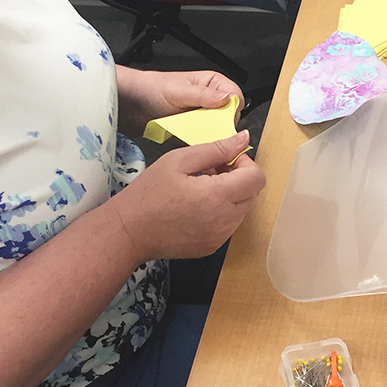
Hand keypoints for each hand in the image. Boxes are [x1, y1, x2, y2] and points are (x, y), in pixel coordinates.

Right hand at [111, 132, 265, 260]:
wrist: (129, 232)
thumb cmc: (148, 194)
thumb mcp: (179, 160)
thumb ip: (216, 149)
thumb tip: (243, 139)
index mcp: (217, 196)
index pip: (257, 178)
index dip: (245, 163)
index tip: (225, 160)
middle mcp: (224, 220)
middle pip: (252, 194)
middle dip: (238, 178)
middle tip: (210, 171)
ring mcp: (219, 237)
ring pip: (242, 209)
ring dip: (230, 195)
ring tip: (201, 188)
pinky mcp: (212, 247)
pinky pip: (229, 225)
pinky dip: (221, 212)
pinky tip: (196, 205)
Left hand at [115, 67, 243, 136]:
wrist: (134, 104)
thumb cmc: (154, 89)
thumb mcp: (179, 90)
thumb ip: (202, 95)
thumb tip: (225, 99)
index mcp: (214, 84)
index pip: (236, 98)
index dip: (231, 110)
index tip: (222, 120)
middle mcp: (212, 99)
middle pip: (229, 117)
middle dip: (220, 126)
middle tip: (207, 131)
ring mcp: (204, 116)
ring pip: (218, 130)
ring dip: (209, 135)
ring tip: (195, 135)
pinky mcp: (195, 130)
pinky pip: (206, 140)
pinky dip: (200, 143)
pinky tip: (190, 141)